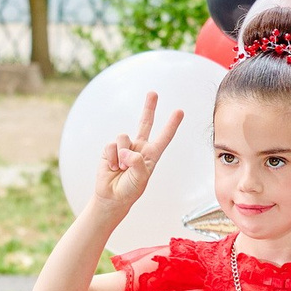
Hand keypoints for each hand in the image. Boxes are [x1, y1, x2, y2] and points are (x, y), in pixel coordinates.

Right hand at [92, 92, 182, 216]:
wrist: (111, 197)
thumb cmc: (129, 190)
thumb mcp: (141, 178)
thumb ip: (138, 162)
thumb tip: (125, 150)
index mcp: (151, 155)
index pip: (164, 138)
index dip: (171, 125)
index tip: (180, 111)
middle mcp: (138, 148)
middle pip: (145, 123)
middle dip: (149, 108)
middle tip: (153, 93)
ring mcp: (124, 147)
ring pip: (124, 137)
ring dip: (122, 155)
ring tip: (121, 168)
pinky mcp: (110, 150)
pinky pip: (111, 145)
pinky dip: (111, 158)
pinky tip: (112, 168)